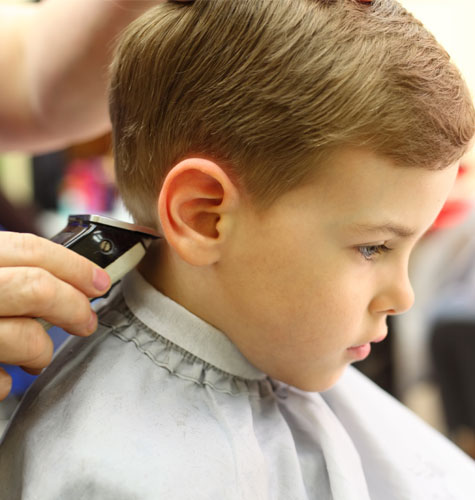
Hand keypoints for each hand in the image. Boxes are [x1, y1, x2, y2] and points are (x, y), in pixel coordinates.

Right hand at [0, 232, 110, 399]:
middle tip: (85, 321)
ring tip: (36, 355)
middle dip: (72, 307)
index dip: (74, 265)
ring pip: (22, 337)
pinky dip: (5, 383)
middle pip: (35, 288)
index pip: (29, 249)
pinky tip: (1, 377)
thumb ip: (7, 272)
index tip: (99, 282)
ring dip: (41, 350)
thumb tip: (67, 280)